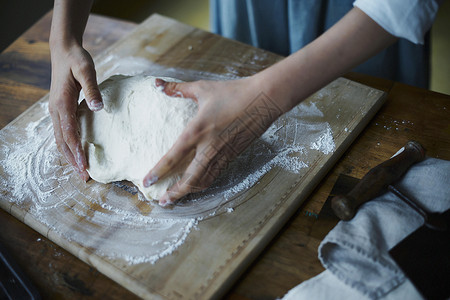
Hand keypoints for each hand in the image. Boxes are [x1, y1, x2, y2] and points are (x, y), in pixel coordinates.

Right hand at [48, 43, 102, 179]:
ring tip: (80, 172)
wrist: (64, 51)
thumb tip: (98, 108)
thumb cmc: (77, 60)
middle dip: (73, 160)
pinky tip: (77, 153)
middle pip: (62, 141)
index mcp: (62, 103)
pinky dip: (69, 146)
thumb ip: (92, 89)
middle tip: (84, 178)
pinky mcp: (61, 110)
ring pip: (61, 139)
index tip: (84, 166)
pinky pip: (63, 132)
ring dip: (70, 156)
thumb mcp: (86, 70)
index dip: (76, 151)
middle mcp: (56, 110)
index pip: (69, 132)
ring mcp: (56, 111)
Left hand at [143, 77, 282, 205]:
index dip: (158, 172)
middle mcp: (208, 147)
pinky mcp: (233, 155)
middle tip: (163, 201)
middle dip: (175, 193)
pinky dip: (204, 183)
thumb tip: (157, 84)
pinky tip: (198, 185)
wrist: (264, 99)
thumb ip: (178, 89)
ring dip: (190, 192)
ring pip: (204, 181)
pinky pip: (216, 175)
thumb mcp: (203, 88)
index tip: (146, 182)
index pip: (172, 157)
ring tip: (177, 197)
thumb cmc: (233, 92)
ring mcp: (222, 154)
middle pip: (189, 179)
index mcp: (197, 131)